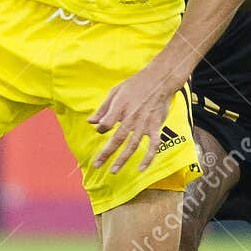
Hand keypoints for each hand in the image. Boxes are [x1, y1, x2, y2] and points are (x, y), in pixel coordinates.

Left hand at [89, 59, 183, 174]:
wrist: (159, 79)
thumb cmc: (136, 85)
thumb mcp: (115, 92)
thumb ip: (103, 108)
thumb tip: (90, 122)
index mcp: (120, 107)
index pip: (106, 124)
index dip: (101, 129)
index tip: (100, 131)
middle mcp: (131, 117)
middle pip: (117, 139)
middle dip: (106, 154)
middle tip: (97, 165)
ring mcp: (144, 123)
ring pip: (132, 145)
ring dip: (123, 159)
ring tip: (114, 171)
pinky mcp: (156, 126)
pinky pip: (153, 145)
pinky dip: (148, 158)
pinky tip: (141, 168)